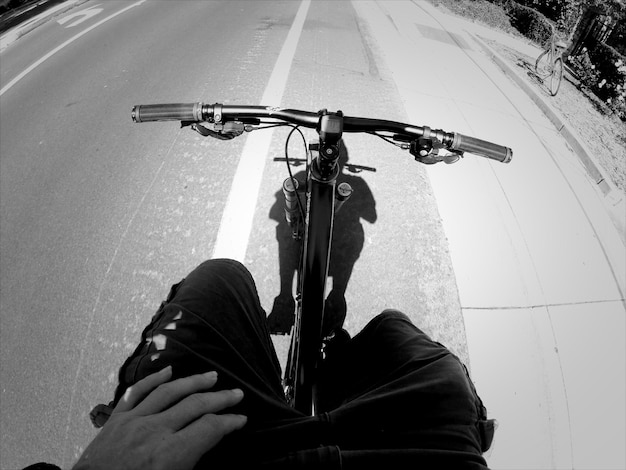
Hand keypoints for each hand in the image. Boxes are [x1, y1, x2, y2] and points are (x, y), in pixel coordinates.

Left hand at [73, 367, 246, 469]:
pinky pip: (136, 393)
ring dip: (193, 382)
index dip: (230, 422)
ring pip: (169, 392)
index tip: (241, 419)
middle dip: (220, 398)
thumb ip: (190, 463)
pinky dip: (153, 379)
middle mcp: (154, 432)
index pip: (210, 428)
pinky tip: (168, 371)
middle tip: (236, 393)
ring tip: (211, 376)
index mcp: (169, 455)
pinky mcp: (116, 421)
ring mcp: (133, 422)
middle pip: (195, 405)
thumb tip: (207, 447)